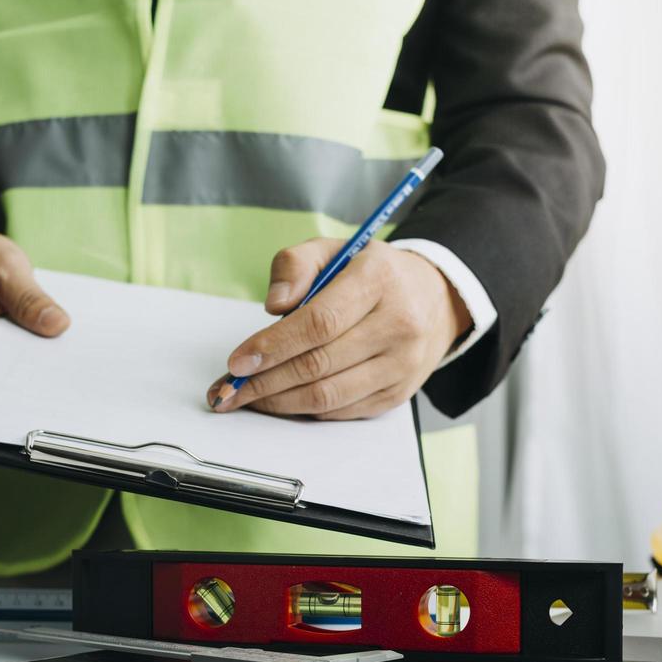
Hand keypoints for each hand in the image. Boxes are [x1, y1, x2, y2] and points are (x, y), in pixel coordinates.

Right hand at [0, 225, 69, 360]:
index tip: (55, 362)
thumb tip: (58, 326)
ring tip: (59, 351)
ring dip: (28, 358)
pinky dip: (22, 349)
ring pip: (0, 366)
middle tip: (65, 358)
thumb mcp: (5, 263)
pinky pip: (3, 357)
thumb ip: (29, 297)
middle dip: (29, 364)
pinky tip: (44, 342)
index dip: (23, 366)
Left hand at [207, 239, 469, 419]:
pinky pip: (342, 411)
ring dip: (279, 403)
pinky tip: (280, 401)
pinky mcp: (398, 393)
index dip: (273, 346)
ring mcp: (402, 364)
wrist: (434, 298)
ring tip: (246, 398)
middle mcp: (399, 324)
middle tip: (227, 390)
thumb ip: (295, 265)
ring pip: (329, 396)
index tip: (237, 362)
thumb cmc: (372, 274)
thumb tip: (274, 305)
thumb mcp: (333, 249)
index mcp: (378, 280)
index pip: (320, 322)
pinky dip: (305, 410)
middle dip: (264, 382)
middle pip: (319, 364)